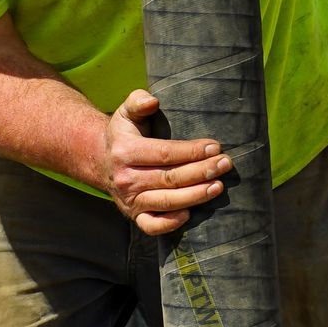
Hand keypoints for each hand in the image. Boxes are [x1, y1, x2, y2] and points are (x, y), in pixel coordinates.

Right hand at [101, 90, 232, 235]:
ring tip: (218, 186)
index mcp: (125, 151)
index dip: (192, 151)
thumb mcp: (127, 112)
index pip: (164, 153)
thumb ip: (138, 101)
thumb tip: (152, 100)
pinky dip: (170, 224)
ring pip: (166, 201)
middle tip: (225, 164)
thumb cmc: (124, 134)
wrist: (102, 161)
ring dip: (195, 196)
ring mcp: (129, 199)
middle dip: (201, 171)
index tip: (215, 146)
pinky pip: (151, 226)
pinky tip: (189, 214)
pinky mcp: (133, 215)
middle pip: (170, 178)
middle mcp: (126, 178)